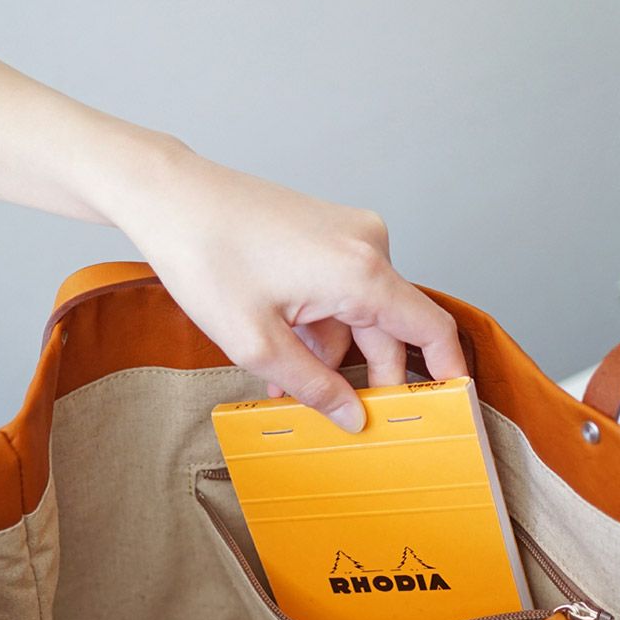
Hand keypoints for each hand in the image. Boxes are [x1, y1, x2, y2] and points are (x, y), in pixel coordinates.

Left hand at [0, 49, 466, 431]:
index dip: (447, 374)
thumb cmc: (205, 256)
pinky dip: (320, 327)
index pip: (432, 331)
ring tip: (288, 391)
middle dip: (366, 379)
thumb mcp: (256, 344)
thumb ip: (313, 387)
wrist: (169, 196)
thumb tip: (353, 418)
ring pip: (360, 317)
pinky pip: (341, 294)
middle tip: (346, 423)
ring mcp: (348, 236)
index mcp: (362, 272)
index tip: (450, 410)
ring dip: (332, 356)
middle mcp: (368, 247)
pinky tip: (284, 356)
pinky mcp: (328, 234)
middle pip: (392, 331)